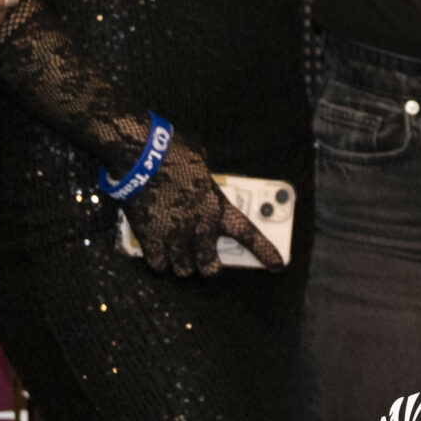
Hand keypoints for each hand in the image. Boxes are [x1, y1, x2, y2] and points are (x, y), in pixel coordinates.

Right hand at [123, 139, 284, 276]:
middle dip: (208, 265)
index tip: (277, 264)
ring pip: (183, 269)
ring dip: (182, 263)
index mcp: (217, 207)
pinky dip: (159, 260)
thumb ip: (205, 180)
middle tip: (204, 258)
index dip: (264, 252)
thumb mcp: (201, 162)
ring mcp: (175, 236)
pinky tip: (159, 251)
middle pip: (209, 267)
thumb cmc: (173, 152)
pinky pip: (158, 264)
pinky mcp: (151, 239)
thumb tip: (199, 180)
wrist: (142, 156)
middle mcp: (200, 228)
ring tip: (179, 255)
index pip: (248, 235)